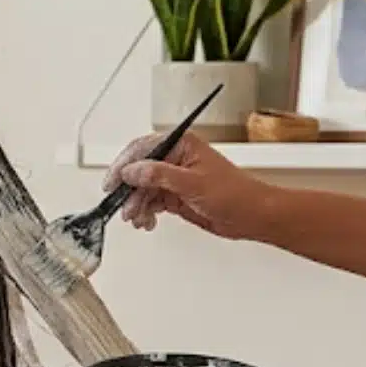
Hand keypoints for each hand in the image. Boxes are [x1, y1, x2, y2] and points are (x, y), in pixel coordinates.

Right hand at [105, 132, 275, 239]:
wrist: (252, 216)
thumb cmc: (235, 193)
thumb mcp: (193, 183)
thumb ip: (159, 175)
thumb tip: (133, 171)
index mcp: (182, 145)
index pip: (143, 149)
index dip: (124, 165)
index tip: (114, 182)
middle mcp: (175, 159)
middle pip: (139, 171)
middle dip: (129, 191)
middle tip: (124, 206)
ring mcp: (174, 179)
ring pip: (143, 189)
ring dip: (136, 204)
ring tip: (137, 218)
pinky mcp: (175, 196)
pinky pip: (151, 202)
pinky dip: (145, 212)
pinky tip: (147, 221)